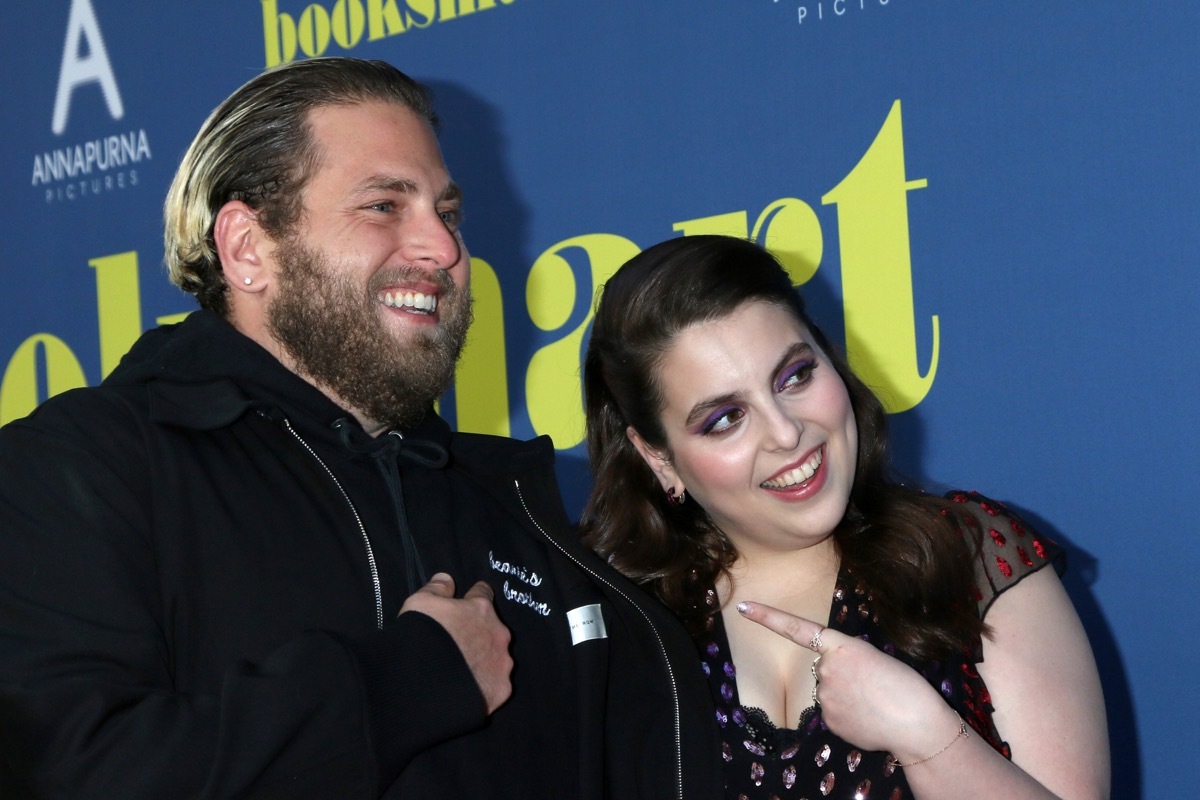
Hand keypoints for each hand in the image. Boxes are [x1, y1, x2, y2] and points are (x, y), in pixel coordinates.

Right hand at [401, 573, 512, 713]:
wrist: (424, 686)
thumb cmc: (422, 637)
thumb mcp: (420, 603)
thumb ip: (437, 588)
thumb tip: (447, 578)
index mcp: (480, 610)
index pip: (483, 593)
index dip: (474, 596)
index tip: (469, 600)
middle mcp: (498, 634)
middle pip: (492, 628)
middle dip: (479, 633)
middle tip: (459, 645)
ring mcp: (502, 663)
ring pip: (497, 657)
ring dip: (484, 659)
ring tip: (463, 670)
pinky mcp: (500, 689)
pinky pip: (495, 683)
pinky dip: (484, 684)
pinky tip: (468, 689)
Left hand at [736, 601, 958, 759]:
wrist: (917, 724)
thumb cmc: (906, 687)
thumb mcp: (877, 658)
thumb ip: (848, 661)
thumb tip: (837, 679)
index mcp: (841, 646)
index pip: (797, 628)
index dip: (768, 617)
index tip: (745, 607)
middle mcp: (826, 668)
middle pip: (823, 670)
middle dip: (842, 677)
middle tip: (873, 686)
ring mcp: (824, 696)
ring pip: (829, 693)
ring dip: (846, 698)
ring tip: (875, 704)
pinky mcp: (829, 721)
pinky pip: (834, 714)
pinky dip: (849, 717)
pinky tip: (870, 719)